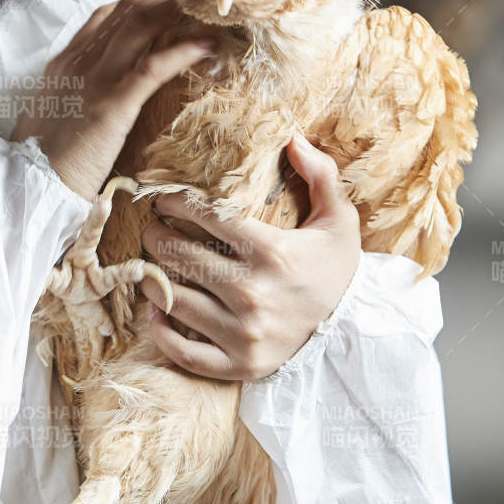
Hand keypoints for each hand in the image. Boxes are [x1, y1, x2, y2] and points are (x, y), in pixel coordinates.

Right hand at [12, 0, 216, 202]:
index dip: (140, 2)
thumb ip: (75, 92)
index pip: (105, 15)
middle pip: (127, 10)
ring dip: (176, 13)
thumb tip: (99, 93)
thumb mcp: (54, 112)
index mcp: (65, 62)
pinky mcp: (113, 103)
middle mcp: (79, 60)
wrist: (30, 182)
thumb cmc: (42, 157)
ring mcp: (96, 78)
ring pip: (140, 26)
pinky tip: (206, 45)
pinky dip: (182, 51)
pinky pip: (153, 67)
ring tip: (205, 10)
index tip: (167, 1)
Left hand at [138, 133, 361, 381]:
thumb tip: (294, 139)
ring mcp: (244, 332)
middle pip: (181, 256)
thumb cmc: (336, 271)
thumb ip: (321, 175)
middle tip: (152, 229)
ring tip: (150, 264)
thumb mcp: (339, 220)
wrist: (354, 333)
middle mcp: (253, 292)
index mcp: (272, 252)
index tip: (164, 200)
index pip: (207, 218)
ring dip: (151, 279)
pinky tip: (155, 312)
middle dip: (157, 237)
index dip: (176, 203)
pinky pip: (185, 353)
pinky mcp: (239, 364)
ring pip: (174, 300)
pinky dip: (161, 333)